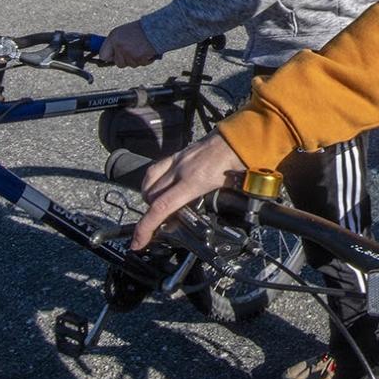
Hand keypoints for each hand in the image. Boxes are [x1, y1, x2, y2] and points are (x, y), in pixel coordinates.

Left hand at [97, 20, 158, 67]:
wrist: (156, 29)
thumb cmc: (141, 29)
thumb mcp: (123, 32)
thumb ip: (115, 43)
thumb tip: (109, 56)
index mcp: (113, 37)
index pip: (103, 55)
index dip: (109, 57)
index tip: (112, 57)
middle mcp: (119, 46)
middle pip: (118, 63)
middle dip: (124, 60)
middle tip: (132, 51)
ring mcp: (128, 53)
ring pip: (130, 64)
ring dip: (135, 59)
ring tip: (141, 48)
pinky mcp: (138, 59)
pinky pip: (140, 64)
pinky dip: (144, 60)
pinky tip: (146, 51)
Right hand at [131, 133, 244, 248]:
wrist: (240, 136)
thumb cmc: (239, 160)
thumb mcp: (231, 189)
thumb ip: (217, 205)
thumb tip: (212, 220)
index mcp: (194, 181)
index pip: (162, 207)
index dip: (146, 226)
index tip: (139, 242)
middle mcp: (181, 170)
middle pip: (152, 197)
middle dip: (149, 216)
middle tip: (156, 230)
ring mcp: (178, 160)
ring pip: (150, 183)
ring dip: (148, 199)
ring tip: (157, 211)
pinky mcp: (179, 154)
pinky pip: (156, 169)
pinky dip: (152, 182)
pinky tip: (158, 190)